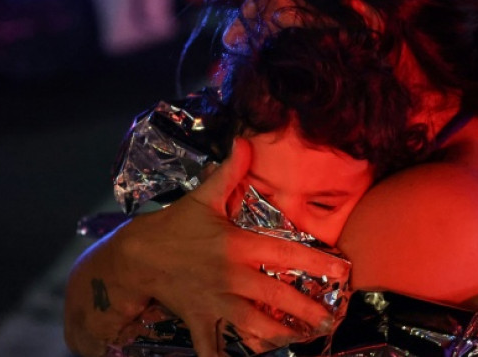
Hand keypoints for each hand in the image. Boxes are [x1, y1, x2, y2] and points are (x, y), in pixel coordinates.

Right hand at [114, 138, 347, 356]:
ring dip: (280, 336)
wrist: (135, 257)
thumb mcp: (201, 197)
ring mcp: (215, 302)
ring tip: (304, 339)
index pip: (286, 255)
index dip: (317, 263)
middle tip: (331, 319)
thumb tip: (245, 141)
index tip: (342, 271)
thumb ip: (229, 172)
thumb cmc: (173, 226)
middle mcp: (231, 277)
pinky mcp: (199, 319)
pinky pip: (212, 348)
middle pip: (277, 299)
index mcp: (237, 246)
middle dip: (308, 312)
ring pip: (254, 327)